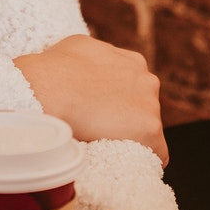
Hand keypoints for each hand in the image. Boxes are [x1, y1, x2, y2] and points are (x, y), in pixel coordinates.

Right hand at [15, 35, 167, 162]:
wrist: (53, 89)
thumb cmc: (55, 70)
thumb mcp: (77, 47)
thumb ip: (93, 57)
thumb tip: (83, 65)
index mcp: (133, 63)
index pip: (136, 89)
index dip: (120, 104)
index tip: (104, 114)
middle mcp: (147, 81)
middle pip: (144, 109)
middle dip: (126, 120)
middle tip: (101, 130)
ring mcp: (151, 106)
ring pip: (148, 131)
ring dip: (132, 139)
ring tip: (107, 147)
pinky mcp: (150, 130)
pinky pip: (157, 153)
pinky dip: (143, 159)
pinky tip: (125, 163)